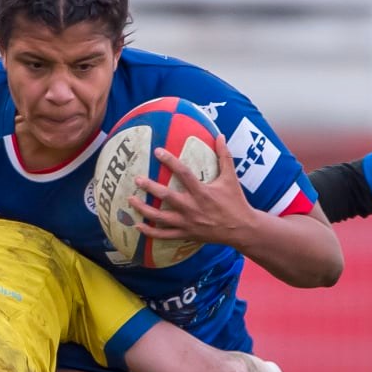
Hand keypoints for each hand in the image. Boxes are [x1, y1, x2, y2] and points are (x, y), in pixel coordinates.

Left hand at [129, 136, 254, 246]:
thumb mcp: (231, 178)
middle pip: (166, 197)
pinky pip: (164, 235)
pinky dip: (150, 232)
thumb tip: (220, 135)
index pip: (183, 173)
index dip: (170, 161)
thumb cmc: (236, 202)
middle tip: (136, 178)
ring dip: (144, 209)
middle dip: (149, 187)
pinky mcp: (186, 234)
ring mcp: (187, 223)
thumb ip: (224, 156)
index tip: (157, 151)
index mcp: (202, 192)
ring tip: (130, 200)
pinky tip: (137, 226)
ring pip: (160, 218)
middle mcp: (192, 208)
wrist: (241, 229)